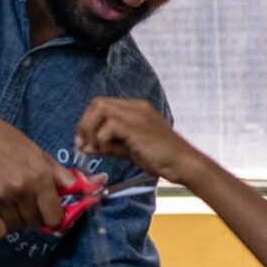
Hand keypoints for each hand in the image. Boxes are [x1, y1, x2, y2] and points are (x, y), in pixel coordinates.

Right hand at [0, 106, 72, 237]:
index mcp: (39, 176)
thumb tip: (82, 190)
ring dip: (15, 220)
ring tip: (8, 203)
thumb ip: (59, 174)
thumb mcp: (36, 152)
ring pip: (16, 227)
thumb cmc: (5, 141)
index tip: (48, 212)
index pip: (54, 216)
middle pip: (35, 222)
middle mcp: (20, 189)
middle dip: (33, 216)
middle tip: (24, 202)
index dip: (53, 217)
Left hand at [74, 98, 203, 184]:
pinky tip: (108, 151)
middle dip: (85, 124)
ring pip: (100, 109)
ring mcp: (137, 114)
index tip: (84, 142)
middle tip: (84, 145)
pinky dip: (102, 140)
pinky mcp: (137, 126)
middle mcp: (135, 107)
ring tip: (97, 149)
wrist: (183, 164)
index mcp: (135, 109)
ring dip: (91, 130)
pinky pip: (109, 126)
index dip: (87, 122)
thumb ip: (107, 145)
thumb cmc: (160, 159)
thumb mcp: (129, 149)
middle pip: (97, 103)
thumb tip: (84, 147)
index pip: (102, 105)